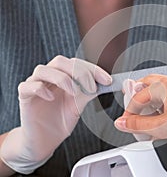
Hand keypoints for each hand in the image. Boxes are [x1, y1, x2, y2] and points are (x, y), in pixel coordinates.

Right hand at [0, 55, 111, 173]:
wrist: (46, 141)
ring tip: (74, 93)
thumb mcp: (79, 105)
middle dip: (79, 72)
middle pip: (60, 61)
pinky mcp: (24, 97)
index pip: (77, 63)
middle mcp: (48, 77)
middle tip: (91, 88)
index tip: (107, 80)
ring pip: (43, 69)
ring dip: (62, 79)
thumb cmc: (61, 121)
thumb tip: (105, 83)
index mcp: (63, 76)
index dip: (93, 69)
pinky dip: (40, 89)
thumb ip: (89, 92)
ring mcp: (34, 85)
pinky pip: (27, 86)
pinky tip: (51, 98)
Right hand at [115, 75, 166, 155]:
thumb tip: (123, 123)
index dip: (129, 111)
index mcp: (163, 86)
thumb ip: (139, 125)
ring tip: (151, 111)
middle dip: (138, 96)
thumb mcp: (163, 126)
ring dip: (152, 97)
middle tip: (133, 107)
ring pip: (162, 86)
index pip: (137, 96)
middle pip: (147, 84)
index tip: (127, 122)